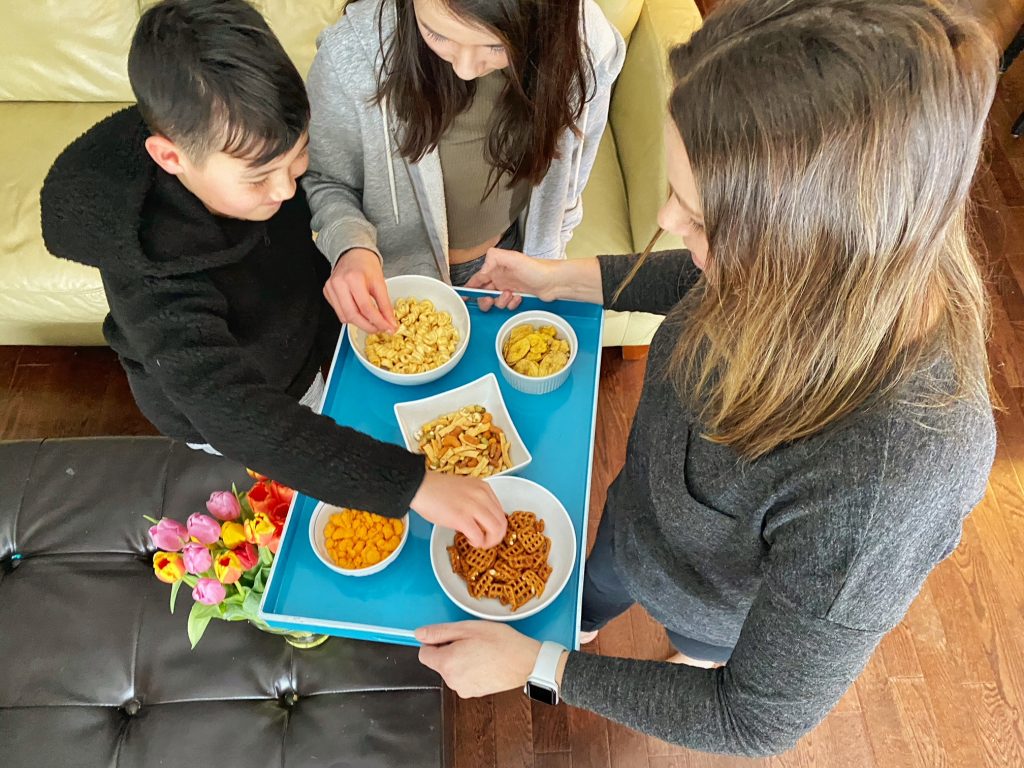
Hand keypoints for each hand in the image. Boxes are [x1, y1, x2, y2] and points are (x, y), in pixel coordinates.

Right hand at [324, 247, 397, 333]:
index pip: (366, 308)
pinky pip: (339, 312)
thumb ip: (385, 306)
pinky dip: (351, 316)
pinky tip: (360, 312)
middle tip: (380, 329)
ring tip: (371, 321)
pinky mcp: (327, 293)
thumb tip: (390, 324)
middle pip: (352, 315)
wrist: (353, 253)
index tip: (388, 329)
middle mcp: (339, 284)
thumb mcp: (380, 283)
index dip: (378, 322)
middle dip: (368, 327)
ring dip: (359, 323)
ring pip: (344, 317)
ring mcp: (330, 289)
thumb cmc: (366, 265)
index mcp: (354, 279)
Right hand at [410, 471, 507, 548]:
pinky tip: (470, 540)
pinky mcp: (462, 518)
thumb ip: (477, 502)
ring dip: (489, 541)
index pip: (501, 511)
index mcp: (483, 488)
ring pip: (496, 530)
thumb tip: (483, 521)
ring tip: (479, 542)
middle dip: (496, 536)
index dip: (497, 526)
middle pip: (502, 522)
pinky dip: (477, 543)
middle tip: (486, 541)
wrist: (420, 487)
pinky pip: (479, 536)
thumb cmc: (437, 490)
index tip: (489, 531)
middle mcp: (482, 495)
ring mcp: (473, 506)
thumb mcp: (465, 490)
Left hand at [416, 621, 541, 697]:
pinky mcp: (474, 693)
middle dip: (449, 650)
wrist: (526, 663)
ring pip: (452, 669)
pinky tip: (485, 661)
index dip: (434, 642)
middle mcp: (452, 680)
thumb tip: (420, 634)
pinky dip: (470, 669)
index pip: (423, 654)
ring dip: (460, 659)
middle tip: (470, 640)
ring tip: (481, 650)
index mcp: (447, 663)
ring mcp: (463, 689)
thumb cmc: (501, 643)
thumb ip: (440, 632)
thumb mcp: (468, 629)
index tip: (448, 636)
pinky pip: (464, 677)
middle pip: (439, 662)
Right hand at [465, 248, 558, 310]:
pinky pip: (507, 305)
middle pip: (483, 292)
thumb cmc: (538, 268)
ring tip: (510, 295)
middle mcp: (501, 276)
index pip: (477, 278)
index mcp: (496, 266)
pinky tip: (518, 298)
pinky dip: (511, 304)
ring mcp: (509, 286)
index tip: (465, 297)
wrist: (555, 281)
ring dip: (500, 301)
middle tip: (491, 300)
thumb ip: (494, 259)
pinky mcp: (517, 296)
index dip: (470, 288)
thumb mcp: (514, 259)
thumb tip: (481, 270)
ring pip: (495, 300)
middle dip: (486, 299)